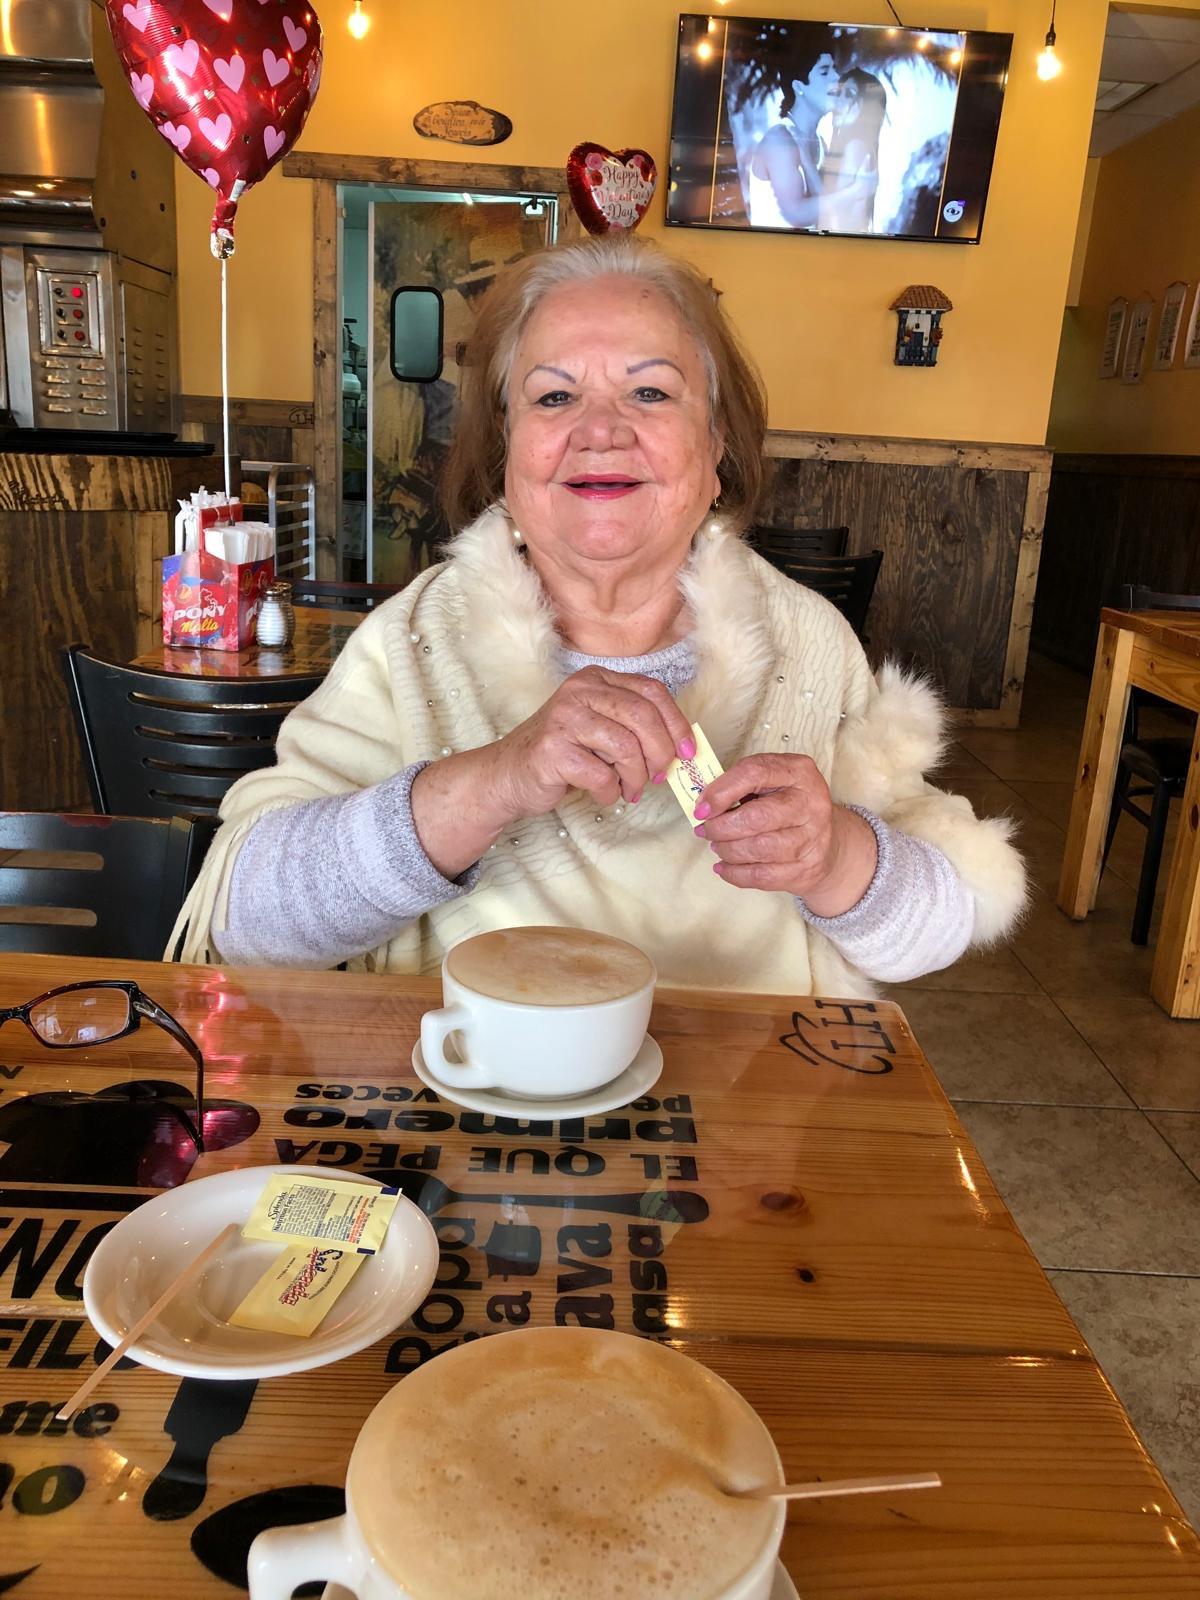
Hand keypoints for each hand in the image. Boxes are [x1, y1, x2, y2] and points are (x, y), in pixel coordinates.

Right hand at [491, 666, 695, 818]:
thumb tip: (681, 747)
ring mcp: (564, 719)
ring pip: (626, 747)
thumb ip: (634, 727)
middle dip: (661, 753)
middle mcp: (579, 691)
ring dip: (636, 776)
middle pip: (643, 716)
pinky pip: (601, 775)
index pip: (652, 691)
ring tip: (629, 789)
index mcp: (596, 679)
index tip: (687, 752)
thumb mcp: (601, 728)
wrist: (509, 774)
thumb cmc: (564, 753)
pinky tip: (604, 794)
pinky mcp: (553, 750)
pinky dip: (610, 792)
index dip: (676, 723)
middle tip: (658, 776)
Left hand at [694, 753, 877, 915]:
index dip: (720, 792)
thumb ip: (740, 785)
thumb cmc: (789, 806)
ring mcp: (812, 838)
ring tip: (718, 846)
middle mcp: (810, 803)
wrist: (830, 842)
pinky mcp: (806, 868)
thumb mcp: (772, 782)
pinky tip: (724, 867)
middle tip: (706, 830)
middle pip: (755, 818)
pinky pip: (761, 876)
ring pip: (757, 849)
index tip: (701, 808)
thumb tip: (703, 804)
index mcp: (799, 771)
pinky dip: (734, 873)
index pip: (754, 773)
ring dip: (727, 850)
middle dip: (720, 827)